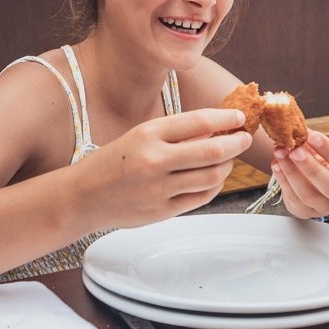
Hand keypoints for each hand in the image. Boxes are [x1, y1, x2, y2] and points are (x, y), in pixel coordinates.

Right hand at [76, 108, 253, 228]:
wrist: (83, 196)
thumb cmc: (114, 161)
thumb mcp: (140, 136)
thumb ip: (176, 133)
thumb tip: (217, 127)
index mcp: (147, 135)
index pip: (198, 121)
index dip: (225, 118)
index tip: (239, 116)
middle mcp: (154, 161)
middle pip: (212, 151)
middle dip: (236, 142)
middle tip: (244, 137)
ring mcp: (159, 190)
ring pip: (212, 176)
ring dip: (228, 165)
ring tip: (228, 158)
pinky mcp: (162, 211)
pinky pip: (202, 197)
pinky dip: (215, 186)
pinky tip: (214, 178)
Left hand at [269, 130, 328, 219]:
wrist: (322, 184)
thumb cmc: (325, 162)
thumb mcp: (324, 150)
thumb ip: (313, 140)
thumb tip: (297, 127)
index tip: (312, 136)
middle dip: (310, 167)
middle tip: (294, 150)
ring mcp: (326, 206)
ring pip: (309, 195)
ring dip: (291, 172)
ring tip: (280, 153)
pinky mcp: (307, 213)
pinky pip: (294, 199)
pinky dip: (283, 181)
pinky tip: (276, 165)